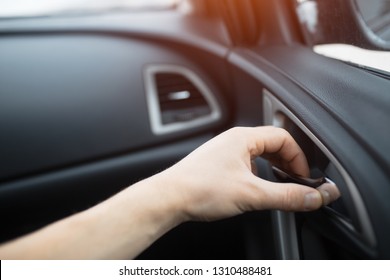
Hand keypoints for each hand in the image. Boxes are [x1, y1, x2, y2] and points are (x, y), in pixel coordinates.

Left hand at [160, 126, 339, 221]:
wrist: (169, 197)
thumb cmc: (200, 188)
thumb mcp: (251, 194)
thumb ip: (287, 196)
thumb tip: (313, 197)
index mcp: (243, 138)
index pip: (283, 138)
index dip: (298, 158)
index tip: (304, 178)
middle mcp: (234, 140)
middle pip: (272, 145)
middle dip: (288, 163)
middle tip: (295, 182)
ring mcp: (224, 151)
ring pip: (259, 154)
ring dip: (273, 168)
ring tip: (279, 185)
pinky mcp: (217, 163)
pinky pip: (246, 162)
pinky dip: (258, 173)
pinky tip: (256, 187)